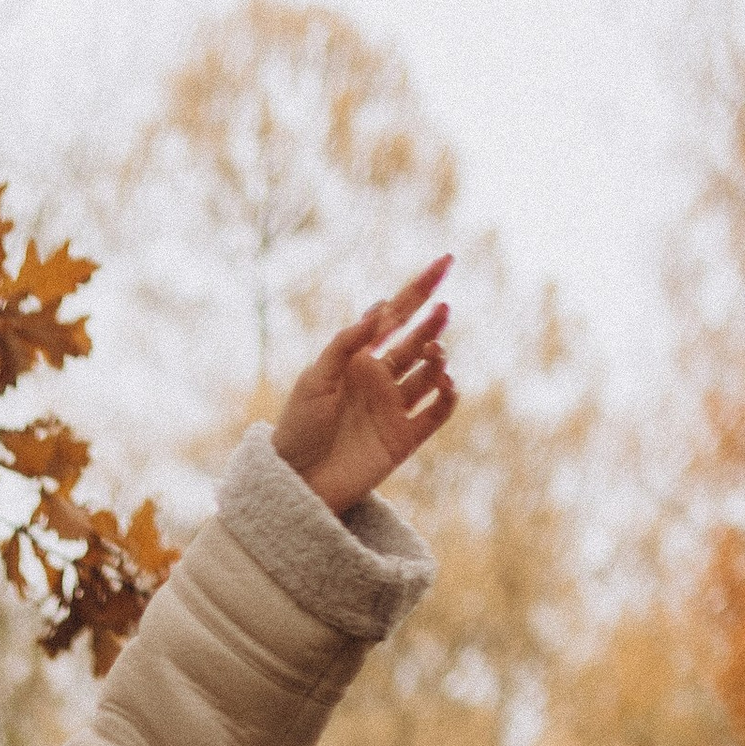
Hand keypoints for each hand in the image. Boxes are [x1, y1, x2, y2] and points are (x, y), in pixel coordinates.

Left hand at [275, 258, 456, 512]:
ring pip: (429, 373)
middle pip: (416, 340)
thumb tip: (379, 308)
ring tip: (434, 351)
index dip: (420, 288)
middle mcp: (379, 380)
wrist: (297, 484)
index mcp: (357, 359)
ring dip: (436, 358)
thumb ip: (345, 344)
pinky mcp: (404, 438)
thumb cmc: (297, 430)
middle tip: (442, 309)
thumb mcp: (314, 380)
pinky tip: (444, 382)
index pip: (394, 315)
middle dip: (432, 322)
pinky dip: (447, 396)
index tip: (445, 262)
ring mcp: (394, 408)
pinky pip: (437, 412)